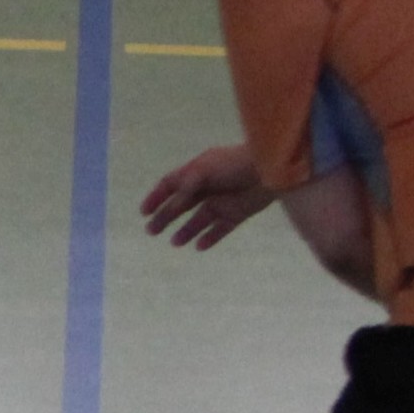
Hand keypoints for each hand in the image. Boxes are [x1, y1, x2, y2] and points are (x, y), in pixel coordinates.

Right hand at [141, 144, 271, 249]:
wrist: (269, 170)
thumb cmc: (232, 165)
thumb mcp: (201, 172)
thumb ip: (184, 190)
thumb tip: (169, 208)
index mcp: (196, 171)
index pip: (170, 185)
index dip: (156, 198)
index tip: (143, 213)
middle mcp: (207, 188)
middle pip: (181, 205)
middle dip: (165, 217)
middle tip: (152, 231)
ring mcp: (222, 202)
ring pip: (199, 220)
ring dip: (186, 230)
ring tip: (175, 242)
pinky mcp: (237, 214)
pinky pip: (220, 229)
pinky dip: (209, 238)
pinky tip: (198, 246)